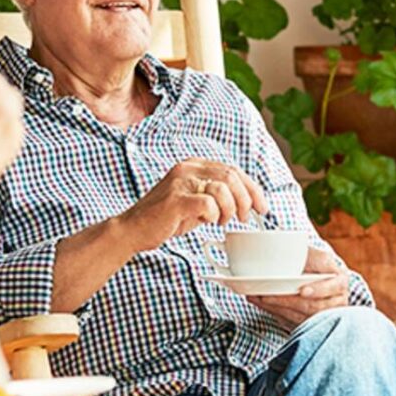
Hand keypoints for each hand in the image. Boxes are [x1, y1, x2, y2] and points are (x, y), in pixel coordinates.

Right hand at [115, 159, 269, 252]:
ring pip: (223, 189)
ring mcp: (180, 182)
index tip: (262, 207)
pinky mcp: (176, 199)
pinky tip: (207, 221)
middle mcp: (187, 168)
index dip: (252, 188)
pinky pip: (208, 203)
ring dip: (229, 209)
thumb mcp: (195, 202)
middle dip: (246, 199)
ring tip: (222, 221)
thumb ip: (216, 196)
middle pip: (231, 176)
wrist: (134, 230)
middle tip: (245, 218)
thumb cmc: (166, 219)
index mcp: (194, 165)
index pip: (233, 170)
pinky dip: (214, 215)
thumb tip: (245, 202)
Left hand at [250, 247, 351, 327]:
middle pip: (315, 307)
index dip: (319, 290)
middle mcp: (337, 301)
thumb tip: (287, 262)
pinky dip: (276, 314)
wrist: (311, 273)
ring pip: (301, 318)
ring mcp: (326, 315)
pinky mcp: (312, 324)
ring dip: (278, 308)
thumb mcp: (314, 255)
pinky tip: (263, 305)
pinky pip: (293, 323)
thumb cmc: (312, 262)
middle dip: (288, 302)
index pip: (334, 287)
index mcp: (340, 281)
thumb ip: (310, 259)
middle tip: (267, 296)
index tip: (303, 291)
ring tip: (260, 299)